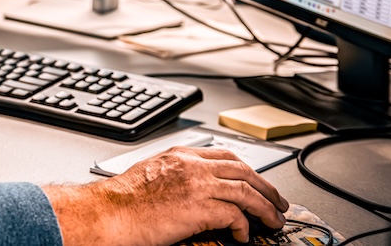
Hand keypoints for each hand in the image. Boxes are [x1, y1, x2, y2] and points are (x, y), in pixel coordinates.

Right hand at [43, 146, 288, 245]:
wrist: (112, 212)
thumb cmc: (125, 199)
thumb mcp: (153, 173)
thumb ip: (177, 174)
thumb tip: (195, 190)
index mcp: (181, 155)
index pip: (225, 156)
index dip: (248, 170)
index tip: (257, 182)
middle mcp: (193, 166)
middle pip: (244, 170)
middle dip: (267, 188)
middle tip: (278, 203)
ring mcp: (198, 185)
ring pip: (247, 191)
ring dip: (266, 209)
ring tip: (274, 222)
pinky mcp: (200, 208)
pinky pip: (236, 215)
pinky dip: (245, 227)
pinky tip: (244, 236)